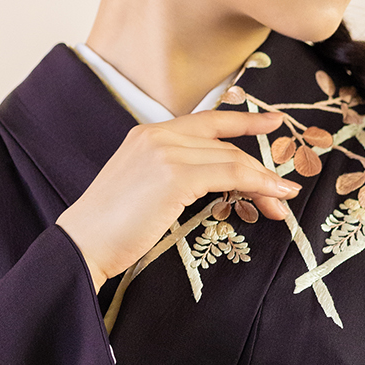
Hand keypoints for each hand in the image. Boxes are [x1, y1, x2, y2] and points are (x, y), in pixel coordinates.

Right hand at [56, 110, 299, 290]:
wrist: (82, 243)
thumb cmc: (110, 227)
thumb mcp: (142, 187)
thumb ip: (171, 172)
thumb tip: (212, 182)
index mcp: (148, 133)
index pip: (207, 121)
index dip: (243, 121)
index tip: (271, 122)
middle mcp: (157, 134)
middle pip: (225, 145)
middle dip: (259, 169)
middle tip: (282, 193)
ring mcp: (165, 152)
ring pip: (232, 160)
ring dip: (264, 181)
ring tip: (282, 201)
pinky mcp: (174, 176)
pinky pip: (230, 175)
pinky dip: (257, 185)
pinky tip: (272, 198)